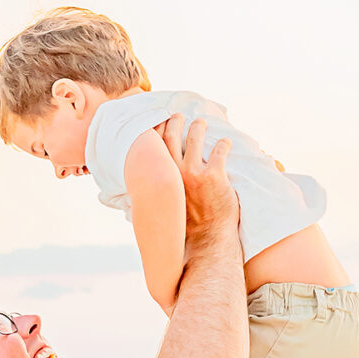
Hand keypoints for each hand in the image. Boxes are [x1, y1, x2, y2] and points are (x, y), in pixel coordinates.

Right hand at [163, 115, 238, 256]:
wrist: (206, 241)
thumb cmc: (184, 228)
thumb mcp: (163, 209)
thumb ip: (153, 197)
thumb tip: (133, 200)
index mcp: (160, 179)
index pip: (155, 146)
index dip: (156, 129)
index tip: (159, 121)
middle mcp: (174, 172)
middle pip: (172, 136)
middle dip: (174, 122)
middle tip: (178, 116)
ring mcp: (194, 172)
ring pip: (195, 138)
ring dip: (198, 127)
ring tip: (200, 123)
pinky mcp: (214, 175)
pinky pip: (219, 151)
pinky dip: (223, 144)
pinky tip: (226, 143)